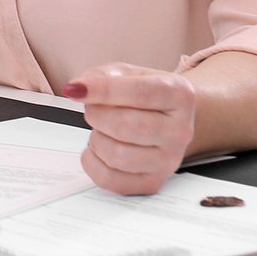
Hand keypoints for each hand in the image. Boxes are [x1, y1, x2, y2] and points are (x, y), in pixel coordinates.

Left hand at [65, 63, 196, 194]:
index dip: (104, 91)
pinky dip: (92, 162)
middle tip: (93, 110)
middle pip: (124, 125)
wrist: (168, 120)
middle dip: (96, 115)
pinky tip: (100, 149)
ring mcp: (168, 160)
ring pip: (115, 154)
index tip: (76, 90)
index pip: (141, 93)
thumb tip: (79, 89)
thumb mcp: (126, 73)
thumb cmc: (145, 96)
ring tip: (103, 130)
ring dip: (96, 139)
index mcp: (179, 95)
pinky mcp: (152, 182)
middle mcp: (180, 130)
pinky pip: (109, 178)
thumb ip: (101, 75)